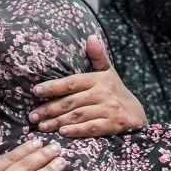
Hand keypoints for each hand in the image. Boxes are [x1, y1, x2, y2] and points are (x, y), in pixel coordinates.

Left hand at [28, 36, 146, 136]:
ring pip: (78, 116)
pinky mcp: (114, 124)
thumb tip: (90, 37)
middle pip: (71, 102)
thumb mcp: (108, 73)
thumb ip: (97, 57)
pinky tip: (63, 132)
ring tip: (42, 126)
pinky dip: (77, 131)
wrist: (137, 114)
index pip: (72, 82)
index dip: (53, 87)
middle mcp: (104, 93)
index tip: (35, 91)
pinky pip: (92, 128)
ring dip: (58, 121)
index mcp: (99, 79)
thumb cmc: (116, 92)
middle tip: (32, 116)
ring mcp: (110, 109)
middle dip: (49, 109)